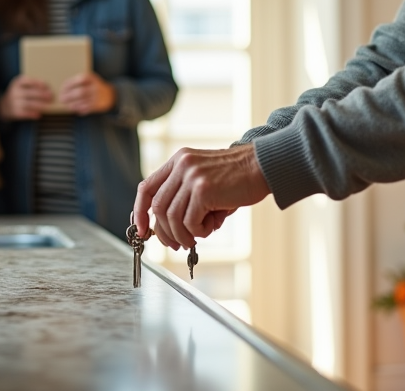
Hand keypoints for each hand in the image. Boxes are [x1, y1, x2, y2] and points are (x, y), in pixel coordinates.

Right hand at [0, 75, 53, 120]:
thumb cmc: (19, 94)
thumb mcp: (21, 86)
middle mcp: (14, 91)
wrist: (4, 106)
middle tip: (51, 96)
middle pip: (31, 93)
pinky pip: (25, 113)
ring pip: (29, 104)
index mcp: (17, 83)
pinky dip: (33, 114)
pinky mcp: (14, 112)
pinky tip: (39, 114)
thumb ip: (32, 85)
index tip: (47, 86)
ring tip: (48, 105)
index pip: (28, 81)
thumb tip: (48, 89)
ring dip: (40, 105)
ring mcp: (13, 102)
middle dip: (43, 95)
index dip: (38, 83)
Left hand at [58, 72, 115, 115]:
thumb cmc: (94, 86)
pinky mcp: (98, 105)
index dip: (68, 85)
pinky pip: (87, 108)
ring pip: (83, 101)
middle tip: (62, 99)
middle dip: (69, 96)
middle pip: (80, 92)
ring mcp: (97, 96)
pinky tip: (75, 109)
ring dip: (73, 104)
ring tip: (68, 105)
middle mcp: (95, 87)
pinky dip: (80, 109)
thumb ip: (77, 81)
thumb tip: (63, 88)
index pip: (79, 80)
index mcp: (91, 78)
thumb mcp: (88, 80)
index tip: (62, 89)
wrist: (110, 95)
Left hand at [133, 144, 269, 249]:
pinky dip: (199, 231)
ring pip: (173, 217)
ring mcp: (191, 176)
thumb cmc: (237, 179)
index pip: (147, 187)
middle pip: (158, 207)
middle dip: (165, 232)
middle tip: (177, 244)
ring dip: (184, 235)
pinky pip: (190, 221)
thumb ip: (185, 199)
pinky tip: (213, 224)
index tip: (143, 230)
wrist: (263, 167)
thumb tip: (169, 230)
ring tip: (199, 236)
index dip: (140, 212)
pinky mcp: (203, 189)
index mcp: (179, 160)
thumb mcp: (204, 181)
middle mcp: (182, 165)